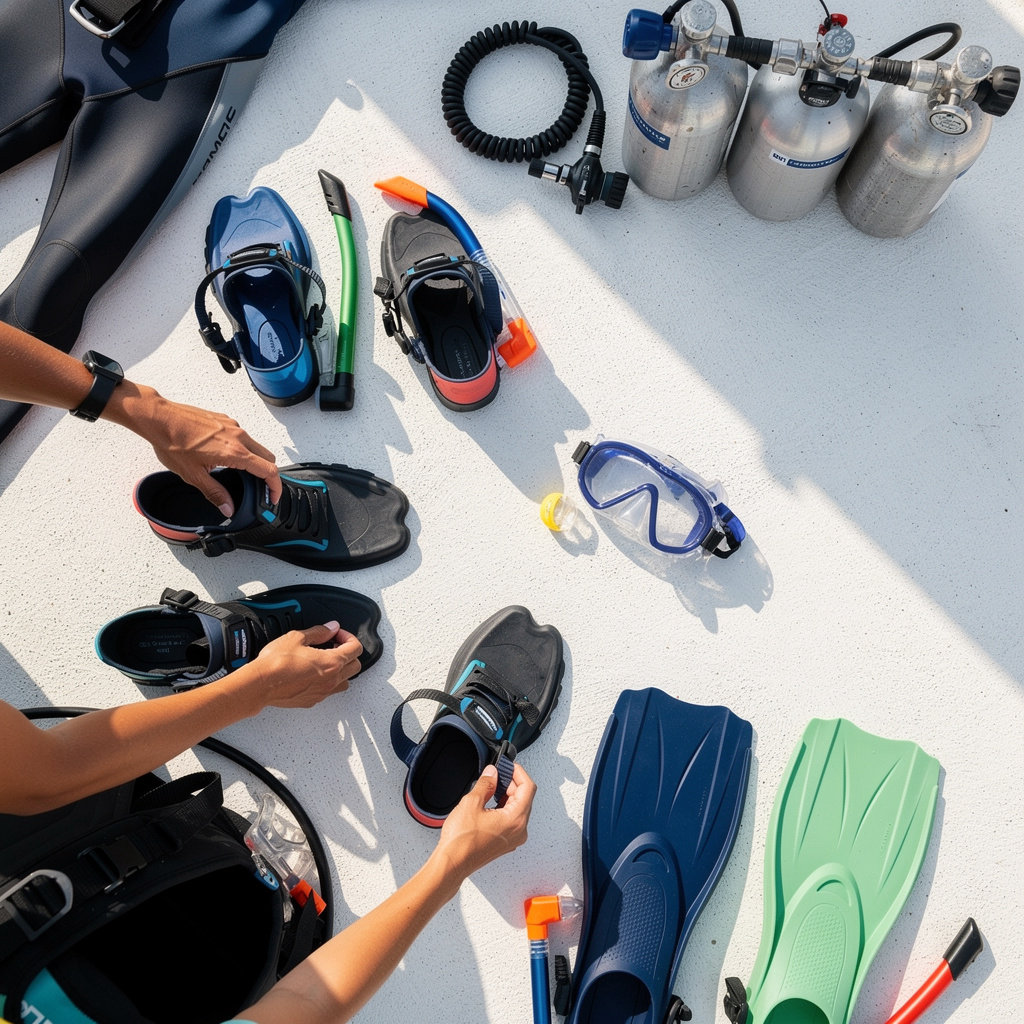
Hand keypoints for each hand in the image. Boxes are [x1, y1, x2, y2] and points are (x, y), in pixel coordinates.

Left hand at [115, 387, 281, 511]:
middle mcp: (238, 436)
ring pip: (256, 446)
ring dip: (255, 461)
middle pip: (268, 458)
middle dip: (269, 475)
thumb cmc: (172, 441)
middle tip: (260, 488)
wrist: (159, 417)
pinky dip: (243, 449)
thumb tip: (227, 508)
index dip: (275, 487)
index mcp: (234, 452)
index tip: (272, 497)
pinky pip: (243, 436)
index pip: (269, 470)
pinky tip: (224, 455)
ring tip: (240, 473)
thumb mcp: (193, 475)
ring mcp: (233, 426)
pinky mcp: (225, 420)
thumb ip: (215, 493)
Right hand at [251, 623, 363, 708]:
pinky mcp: (312, 700)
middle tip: (333, 646)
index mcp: (332, 662)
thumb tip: (331, 628)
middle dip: (348, 653)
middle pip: (355, 666)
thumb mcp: (298, 637)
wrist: (260, 684)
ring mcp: (322, 692)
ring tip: (327, 661)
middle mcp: (331, 680)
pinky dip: (328, 681)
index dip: (348, 637)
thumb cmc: (275, 663)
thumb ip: (319, 631)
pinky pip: (329, 691)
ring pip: (345, 681)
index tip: (337, 634)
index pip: (356, 648)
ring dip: (342, 670)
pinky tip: (315, 674)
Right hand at [431, 763, 536, 891]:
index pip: (528, 787)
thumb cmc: (461, 841)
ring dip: (507, 795)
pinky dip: (503, 808)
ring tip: (490, 788)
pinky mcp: (505, 842)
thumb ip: (486, 783)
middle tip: (497, 774)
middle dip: (511, 783)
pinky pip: (511, 820)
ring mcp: (513, 838)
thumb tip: (492, 773)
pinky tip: (489, 803)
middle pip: (524, 798)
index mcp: (516, 820)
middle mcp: (519, 831)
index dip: (519, 772)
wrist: (452, 863)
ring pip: (517, 808)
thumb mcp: (472, 803)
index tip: (509, 766)